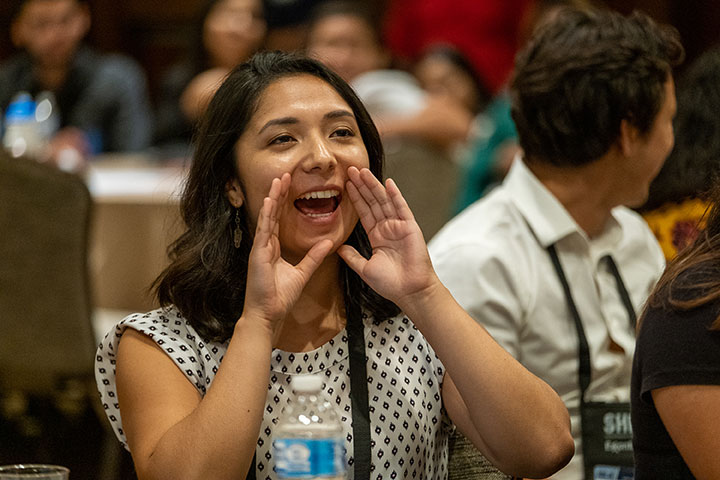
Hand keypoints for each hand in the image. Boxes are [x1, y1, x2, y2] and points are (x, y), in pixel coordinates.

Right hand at [242, 174, 332, 331]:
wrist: (268, 314)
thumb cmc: (280, 296)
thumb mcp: (303, 272)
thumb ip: (314, 256)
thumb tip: (328, 242)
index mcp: (273, 248)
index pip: (279, 219)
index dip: (284, 202)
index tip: (289, 186)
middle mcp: (265, 245)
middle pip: (272, 214)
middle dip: (278, 194)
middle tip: (284, 175)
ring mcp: (260, 248)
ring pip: (267, 217)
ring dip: (272, 198)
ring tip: (278, 180)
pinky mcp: (257, 254)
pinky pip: (264, 231)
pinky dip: (267, 215)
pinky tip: (270, 201)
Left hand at [338, 167, 437, 307]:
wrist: (410, 292)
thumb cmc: (390, 283)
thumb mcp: (365, 269)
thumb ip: (352, 257)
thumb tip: (338, 248)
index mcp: (377, 236)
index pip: (364, 212)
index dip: (355, 197)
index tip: (346, 184)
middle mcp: (387, 228)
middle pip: (372, 202)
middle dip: (362, 185)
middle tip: (351, 169)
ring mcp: (399, 226)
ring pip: (384, 201)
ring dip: (373, 185)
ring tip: (362, 171)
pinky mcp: (410, 227)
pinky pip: (401, 208)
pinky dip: (395, 195)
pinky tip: (388, 183)